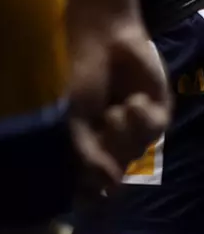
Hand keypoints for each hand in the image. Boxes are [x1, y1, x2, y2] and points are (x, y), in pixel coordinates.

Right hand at [65, 16, 170, 198]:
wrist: (101, 39)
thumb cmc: (79, 74)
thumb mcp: (75, 118)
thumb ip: (87, 154)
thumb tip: (107, 188)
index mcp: (92, 139)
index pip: (97, 174)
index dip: (97, 185)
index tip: (92, 194)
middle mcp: (116, 136)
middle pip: (119, 167)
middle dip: (112, 151)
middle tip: (102, 129)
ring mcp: (139, 126)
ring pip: (138, 150)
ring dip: (126, 134)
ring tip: (114, 111)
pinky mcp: (159, 111)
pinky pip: (155, 129)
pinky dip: (142, 117)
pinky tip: (133, 102)